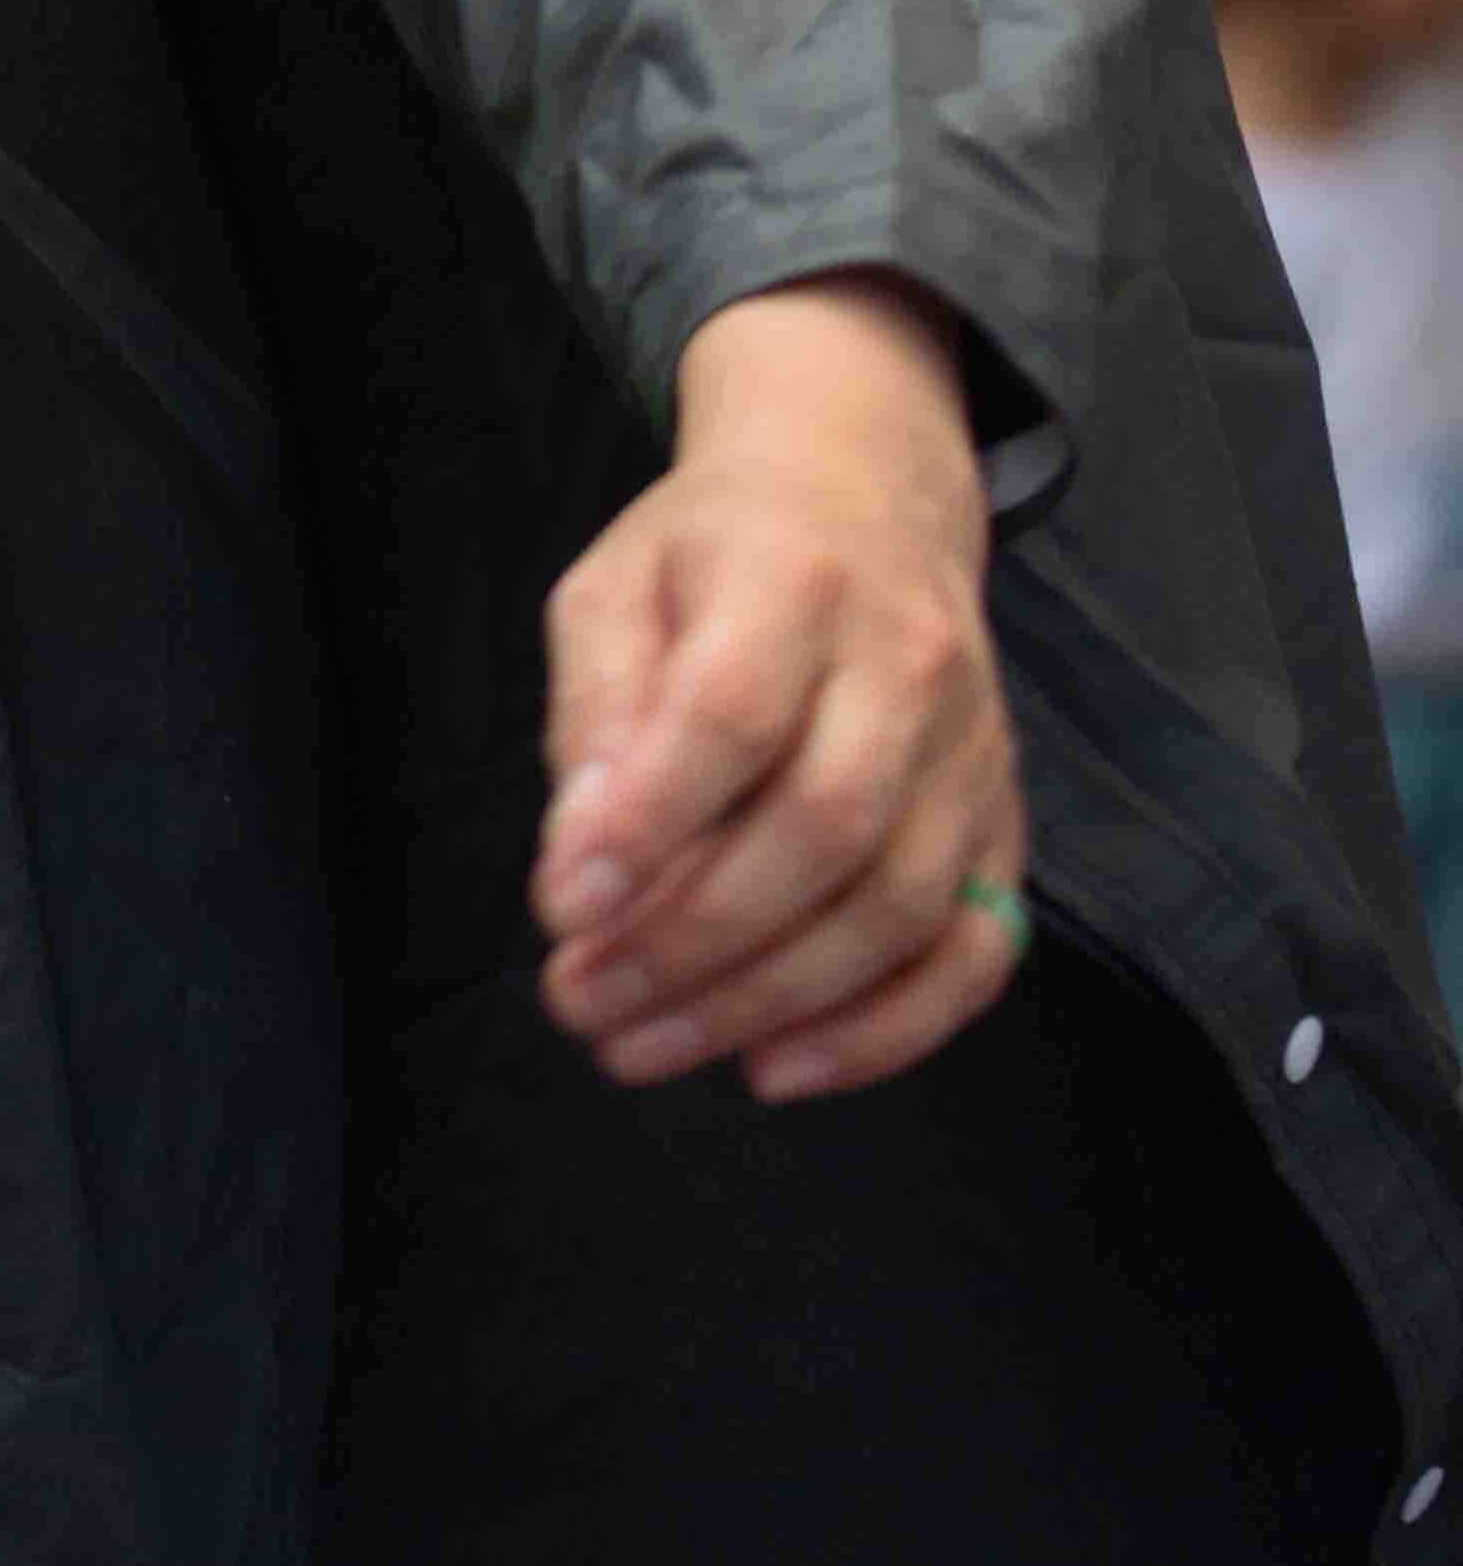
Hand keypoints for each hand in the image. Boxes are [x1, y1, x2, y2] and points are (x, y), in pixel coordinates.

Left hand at [533, 271, 1024, 1105]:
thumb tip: (581, 858)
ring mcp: (971, 751)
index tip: (562, 909)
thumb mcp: (616, 585)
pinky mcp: (1005, 822)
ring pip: (895, 907)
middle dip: (693, 941)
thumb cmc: (714, 556)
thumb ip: (594, 708)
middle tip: (584, 1001)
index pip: (731, 712)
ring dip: (765, 1004)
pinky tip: (775, 1066)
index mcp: (793, 578)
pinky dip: (883, 1033)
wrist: (863, 499)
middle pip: (821, 826)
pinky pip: (973, 955)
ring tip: (644, 1045)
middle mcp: (905, 664)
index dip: (649, 823)